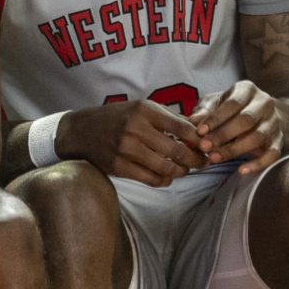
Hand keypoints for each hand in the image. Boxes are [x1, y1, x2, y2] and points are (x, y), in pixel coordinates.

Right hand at [55, 100, 205, 186]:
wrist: (81, 131)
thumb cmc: (117, 117)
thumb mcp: (141, 108)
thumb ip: (168, 118)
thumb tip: (197, 130)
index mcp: (145, 110)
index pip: (182, 127)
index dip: (199, 140)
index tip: (207, 146)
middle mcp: (136, 129)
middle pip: (177, 150)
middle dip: (195, 159)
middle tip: (203, 162)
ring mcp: (126, 149)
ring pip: (166, 168)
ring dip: (181, 172)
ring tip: (185, 169)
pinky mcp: (119, 167)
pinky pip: (150, 179)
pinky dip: (164, 180)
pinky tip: (167, 176)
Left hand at [189, 80, 282, 175]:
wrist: (261, 113)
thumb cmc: (231, 108)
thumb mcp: (215, 103)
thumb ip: (204, 111)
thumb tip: (192, 121)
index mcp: (248, 89)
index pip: (233, 103)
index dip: (215, 118)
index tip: (200, 131)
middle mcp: (265, 103)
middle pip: (246, 120)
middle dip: (223, 135)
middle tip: (205, 147)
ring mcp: (274, 122)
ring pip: (257, 137)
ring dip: (234, 150)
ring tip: (215, 158)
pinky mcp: (279, 140)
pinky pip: (272, 154)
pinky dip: (257, 164)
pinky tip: (241, 170)